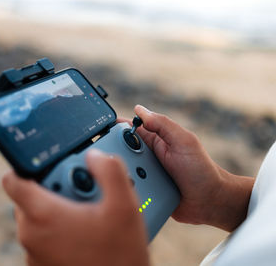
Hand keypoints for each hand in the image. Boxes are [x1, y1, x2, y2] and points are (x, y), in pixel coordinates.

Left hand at [2, 149, 149, 265]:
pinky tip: (85, 232)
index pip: (13, 179)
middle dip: (55, 187)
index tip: (52, 167)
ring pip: (38, 216)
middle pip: (30, 195)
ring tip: (89, 214)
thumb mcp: (124, 206)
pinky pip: (44, 235)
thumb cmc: (119, 256)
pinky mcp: (41, 263)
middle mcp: (30, 234)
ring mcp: (33, 252)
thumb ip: (110, 171)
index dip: (29, 167)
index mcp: (41, 214)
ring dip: (59, 208)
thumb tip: (93, 155)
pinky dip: (59, 228)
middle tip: (84, 192)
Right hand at [118, 105, 253, 231]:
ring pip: (121, 169)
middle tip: (106, 155)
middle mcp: (147, 156)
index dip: (115, 128)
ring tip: (113, 173)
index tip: (101, 130)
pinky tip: (119, 189)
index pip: (129, 129)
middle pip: (120, 150)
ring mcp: (144, 174)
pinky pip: (128, 187)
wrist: (210, 203)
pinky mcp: (144, 191)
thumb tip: (139, 109)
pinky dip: (123, 186)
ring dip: (118, 171)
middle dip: (113, 152)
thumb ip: (163, 124)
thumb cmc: (201, 170)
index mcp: (155, 140)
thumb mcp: (184, 141)